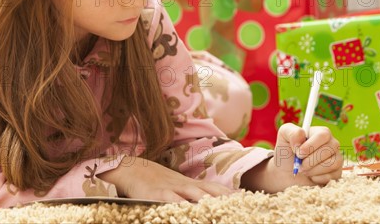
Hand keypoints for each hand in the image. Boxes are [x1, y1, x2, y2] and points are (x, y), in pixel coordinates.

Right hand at [97, 156, 232, 202]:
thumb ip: (192, 193)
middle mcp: (185, 185)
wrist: (132, 169)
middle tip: (239, 207)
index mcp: (191, 183)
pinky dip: (179, 205)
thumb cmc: (157, 181)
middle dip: (224, 199)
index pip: (215, 188)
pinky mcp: (157, 194)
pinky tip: (185, 212)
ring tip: (219, 210)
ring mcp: (172, 188)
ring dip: (207, 202)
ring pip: (193, 194)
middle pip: (210, 190)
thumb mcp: (177, 185)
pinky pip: (170, 200)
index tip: (247, 200)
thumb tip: (208, 204)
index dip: (230, 194)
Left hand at [241, 123, 342, 192]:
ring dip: (313, 169)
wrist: (284, 175)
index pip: (324, 134)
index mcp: (320, 133)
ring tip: (303, 170)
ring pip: (332, 163)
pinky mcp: (336, 175)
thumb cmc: (284, 154)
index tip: (298, 153)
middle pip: (329, 150)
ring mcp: (336, 160)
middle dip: (309, 160)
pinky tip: (311, 178)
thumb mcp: (282, 137)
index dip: (312, 144)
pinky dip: (318, 178)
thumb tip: (301, 138)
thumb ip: (290, 131)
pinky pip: (333, 177)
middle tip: (298, 164)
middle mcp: (331, 145)